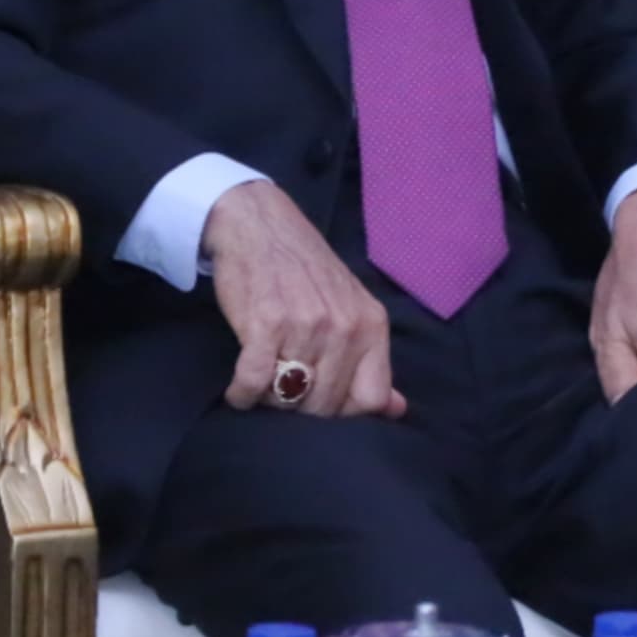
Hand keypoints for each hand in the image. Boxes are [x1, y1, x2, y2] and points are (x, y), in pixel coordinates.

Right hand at [202, 181, 399, 417]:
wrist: (258, 223)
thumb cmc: (304, 269)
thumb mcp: (350, 306)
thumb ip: (372, 360)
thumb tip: (396, 410)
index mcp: (371, 324)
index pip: (371, 398)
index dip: (345, 414)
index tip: (322, 403)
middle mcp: (343, 326)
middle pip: (326, 405)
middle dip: (301, 409)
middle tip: (284, 391)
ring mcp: (305, 325)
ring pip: (289, 397)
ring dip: (269, 400)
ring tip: (262, 384)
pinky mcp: (264, 324)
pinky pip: (253, 383)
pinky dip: (241, 394)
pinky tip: (239, 389)